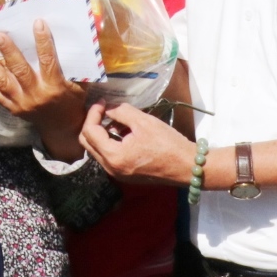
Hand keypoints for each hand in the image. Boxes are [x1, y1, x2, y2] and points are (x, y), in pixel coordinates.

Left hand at [0, 20, 86, 159]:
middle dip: (9, 51)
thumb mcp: (80, 84)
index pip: (48, 61)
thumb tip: (76, 38)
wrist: (62, 128)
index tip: (38, 23)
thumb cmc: (72, 100)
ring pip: (2, 82)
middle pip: (20, 70)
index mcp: (55, 86)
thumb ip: (76, 65)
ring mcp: (20, 102)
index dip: (43, 42)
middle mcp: (36, 94)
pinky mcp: (10, 107)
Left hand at [79, 101, 196, 184]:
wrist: (189, 167)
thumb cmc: (168, 144)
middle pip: (87, 143)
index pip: (89, 132)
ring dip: (102, 133)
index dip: (93, 113)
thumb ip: (120, 112)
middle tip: (104, 109)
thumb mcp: (143, 122)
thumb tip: (108, 108)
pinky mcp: (126, 174)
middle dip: (93, 123)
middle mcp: (111, 169)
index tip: (103, 101)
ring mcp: (118, 174)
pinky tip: (124, 132)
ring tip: (117, 119)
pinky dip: (110, 142)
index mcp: (113, 156)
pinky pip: (109, 156)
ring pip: (97, 150)